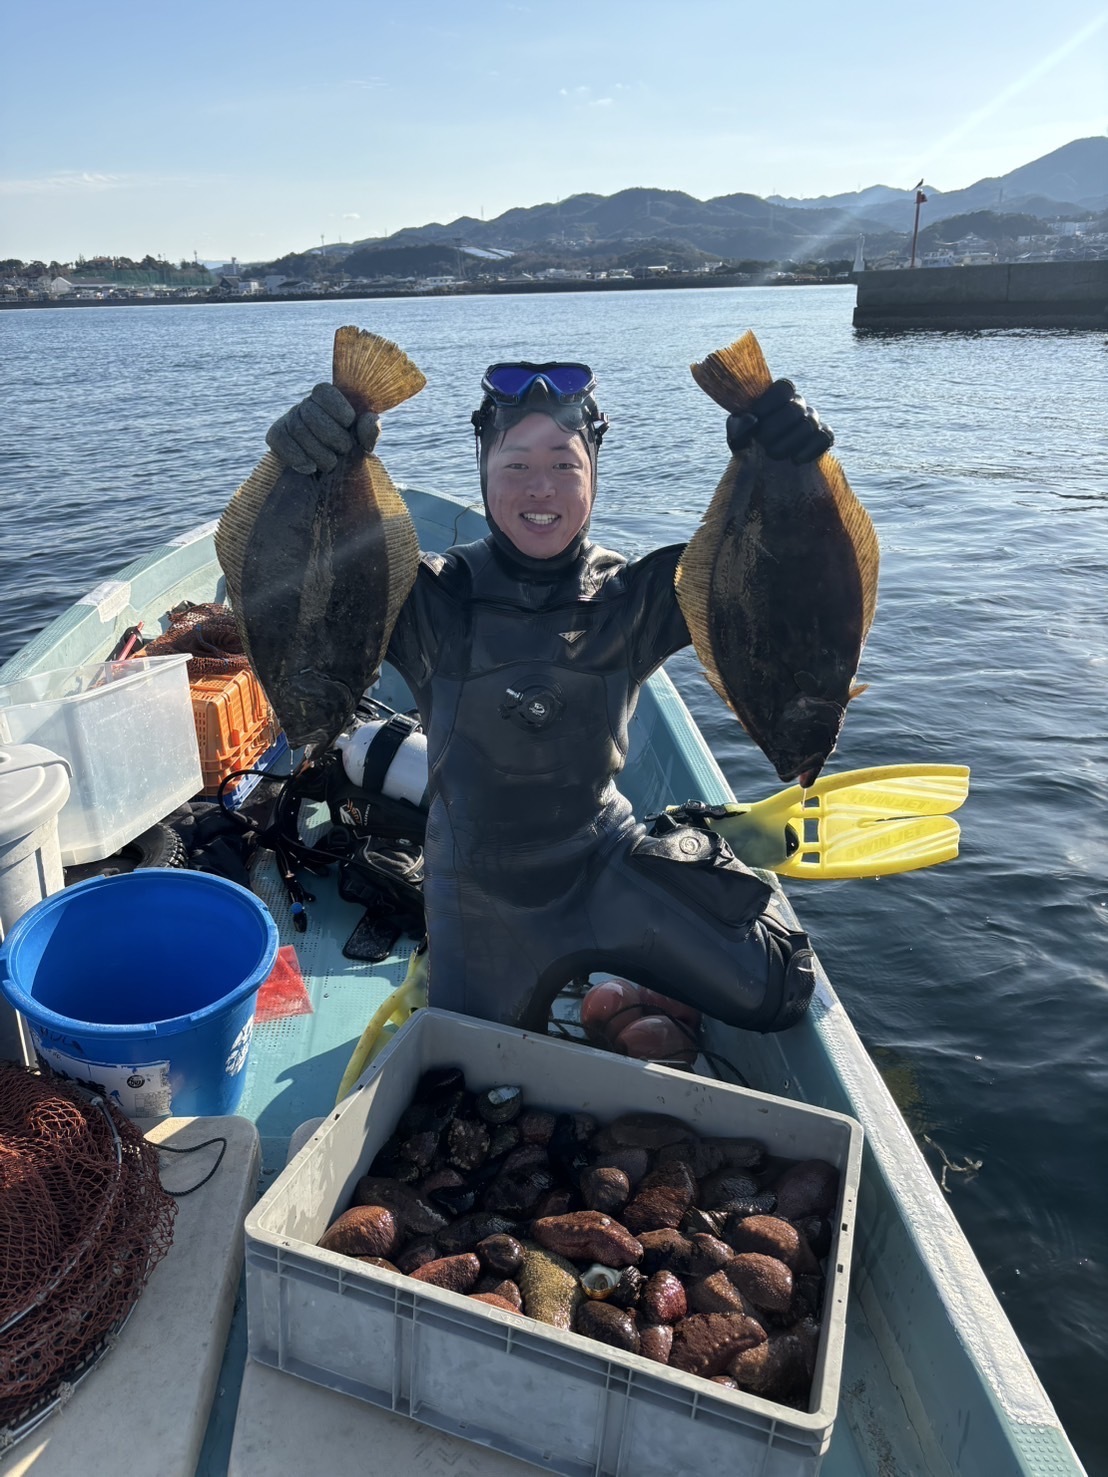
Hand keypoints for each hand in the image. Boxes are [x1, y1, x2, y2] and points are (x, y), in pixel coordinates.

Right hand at [265, 382, 380, 473]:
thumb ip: (369, 430)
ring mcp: (288, 418)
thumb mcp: (362, 440)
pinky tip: (310, 468)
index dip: (338, 408)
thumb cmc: (347, 450)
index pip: (324, 391)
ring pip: (297, 428)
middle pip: (311, 413)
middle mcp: (305, 404)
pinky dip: (296, 456)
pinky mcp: (275, 435)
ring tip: (330, 464)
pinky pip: (280, 440)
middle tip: (343, 450)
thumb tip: (370, 422)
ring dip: (317, 451)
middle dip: (331, 435)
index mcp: (326, 398)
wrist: (326, 474)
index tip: (349, 424)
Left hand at [726, 379, 833, 464]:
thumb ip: (738, 426)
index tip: (755, 420)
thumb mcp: (738, 437)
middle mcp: (798, 405)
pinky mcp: (823, 438)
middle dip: (774, 429)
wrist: (764, 472)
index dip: (769, 403)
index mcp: (778, 397)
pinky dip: (809, 450)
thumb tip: (752, 421)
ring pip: (808, 425)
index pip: (783, 388)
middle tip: (762, 443)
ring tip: (773, 455)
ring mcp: (813, 420)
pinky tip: (795, 460)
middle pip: (795, 409)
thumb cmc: (751, 447)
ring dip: (787, 443)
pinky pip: (823, 438)